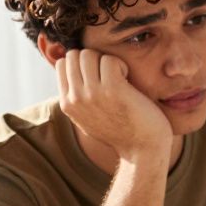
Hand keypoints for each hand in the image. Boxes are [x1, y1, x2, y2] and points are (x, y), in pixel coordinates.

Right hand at [56, 49, 171, 160]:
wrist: (143, 151)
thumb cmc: (122, 132)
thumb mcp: (89, 118)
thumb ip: (78, 99)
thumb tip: (71, 72)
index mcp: (67, 104)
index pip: (63, 64)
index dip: (82, 63)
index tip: (99, 76)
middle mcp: (75, 98)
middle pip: (74, 56)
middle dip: (94, 58)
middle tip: (111, 74)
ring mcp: (92, 94)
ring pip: (89, 54)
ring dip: (107, 60)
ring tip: (120, 77)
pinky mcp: (113, 90)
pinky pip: (109, 60)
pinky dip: (121, 64)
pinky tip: (128, 79)